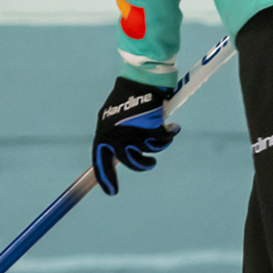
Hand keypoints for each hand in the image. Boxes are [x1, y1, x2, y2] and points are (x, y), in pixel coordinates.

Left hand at [91, 77, 178, 194]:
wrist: (140, 79)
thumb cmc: (125, 99)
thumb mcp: (112, 120)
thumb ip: (114, 139)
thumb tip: (117, 160)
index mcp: (103, 135)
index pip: (101, 162)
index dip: (106, 179)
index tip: (111, 192)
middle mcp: (117, 137)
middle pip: (132, 163)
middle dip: (144, 165)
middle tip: (150, 163)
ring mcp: (134, 133)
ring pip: (150, 151)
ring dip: (158, 145)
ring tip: (161, 134)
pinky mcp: (152, 128)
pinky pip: (163, 140)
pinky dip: (169, 134)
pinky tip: (171, 127)